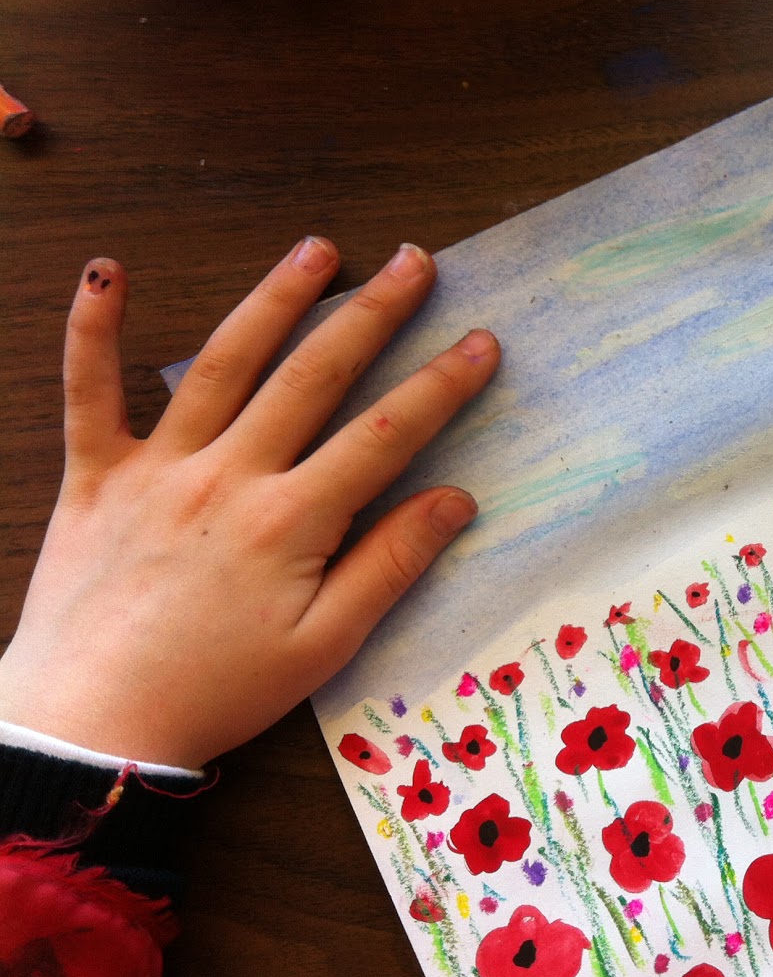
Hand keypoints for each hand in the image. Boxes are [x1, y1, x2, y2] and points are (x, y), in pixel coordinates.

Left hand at [0, 239, 498, 767]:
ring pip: (222, 364)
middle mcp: (227, 478)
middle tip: (414, 261)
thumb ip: (388, 566)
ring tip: (318, 249)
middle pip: (312, 377)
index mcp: (290, 522)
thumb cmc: (216, 693)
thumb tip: (454, 500)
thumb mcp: (324, 646)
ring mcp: (157, 469)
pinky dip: (92, 330)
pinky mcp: (95, 476)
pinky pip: (88, 392)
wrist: (90, 726)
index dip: (440, 385)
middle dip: (372, 314)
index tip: (481, 342)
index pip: (384, 435)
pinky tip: (106, 271)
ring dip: (274, 299)